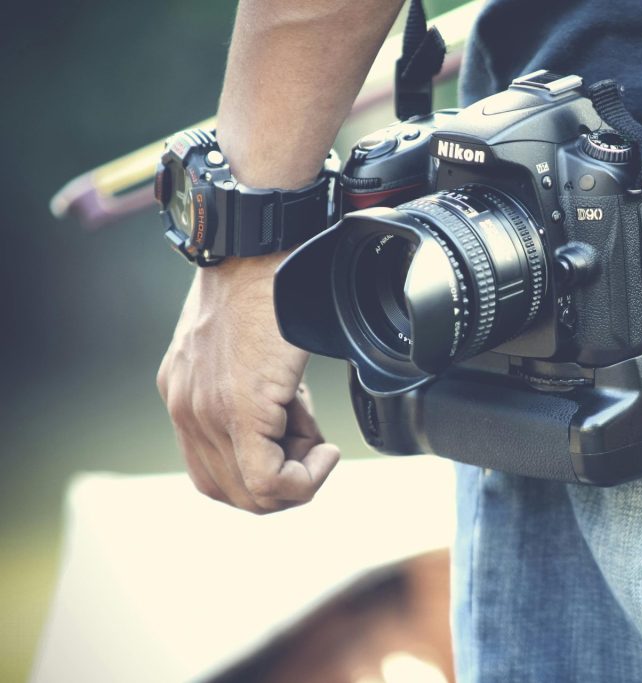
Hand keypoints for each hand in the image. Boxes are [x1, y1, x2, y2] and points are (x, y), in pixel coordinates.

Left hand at [157, 254, 339, 512]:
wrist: (261, 249)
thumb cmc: (263, 284)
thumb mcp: (242, 346)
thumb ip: (249, 389)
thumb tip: (288, 424)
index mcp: (183, 394)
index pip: (215, 474)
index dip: (264, 474)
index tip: (296, 441)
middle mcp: (186, 410)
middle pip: (233, 493)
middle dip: (284, 486)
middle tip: (312, 449)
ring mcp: (208, 413)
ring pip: (254, 494)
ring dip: (298, 478)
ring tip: (316, 435)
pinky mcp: (242, 410)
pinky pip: (269, 480)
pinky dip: (306, 479)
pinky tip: (326, 451)